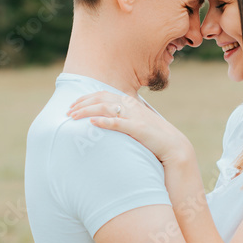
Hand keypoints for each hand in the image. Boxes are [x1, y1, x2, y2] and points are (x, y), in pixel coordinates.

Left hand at [67, 91, 194, 164]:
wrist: (174, 147)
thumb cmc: (153, 139)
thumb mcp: (136, 125)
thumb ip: (122, 120)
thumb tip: (105, 121)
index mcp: (130, 103)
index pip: (103, 94)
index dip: (86, 98)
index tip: (73, 105)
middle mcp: (131, 106)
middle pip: (102, 98)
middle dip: (82, 103)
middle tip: (67, 111)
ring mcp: (135, 117)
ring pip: (106, 107)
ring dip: (87, 110)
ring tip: (73, 117)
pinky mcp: (138, 129)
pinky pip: (118, 122)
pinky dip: (104, 121)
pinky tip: (93, 123)